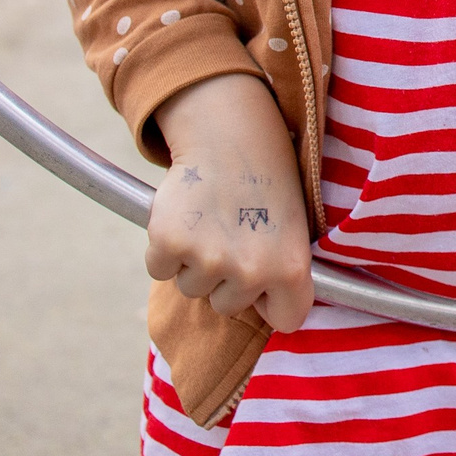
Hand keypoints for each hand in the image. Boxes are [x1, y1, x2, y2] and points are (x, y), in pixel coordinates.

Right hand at [145, 73, 313, 330]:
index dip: (272, 301)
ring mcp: (208, 259)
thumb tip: (270, 316)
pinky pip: (160, 269)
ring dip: (196, 260)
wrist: (231, 135)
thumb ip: (283, 276)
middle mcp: (250, 271)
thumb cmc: (267, 184)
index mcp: (291, 268)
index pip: (286, 319)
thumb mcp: (295, 229)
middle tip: (235, 232)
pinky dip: (166, 248)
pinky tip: (188, 215)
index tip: (265, 282)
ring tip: (214, 219)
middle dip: (226, 276)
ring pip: (192, 288)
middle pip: (226, 305)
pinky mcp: (169, 244)